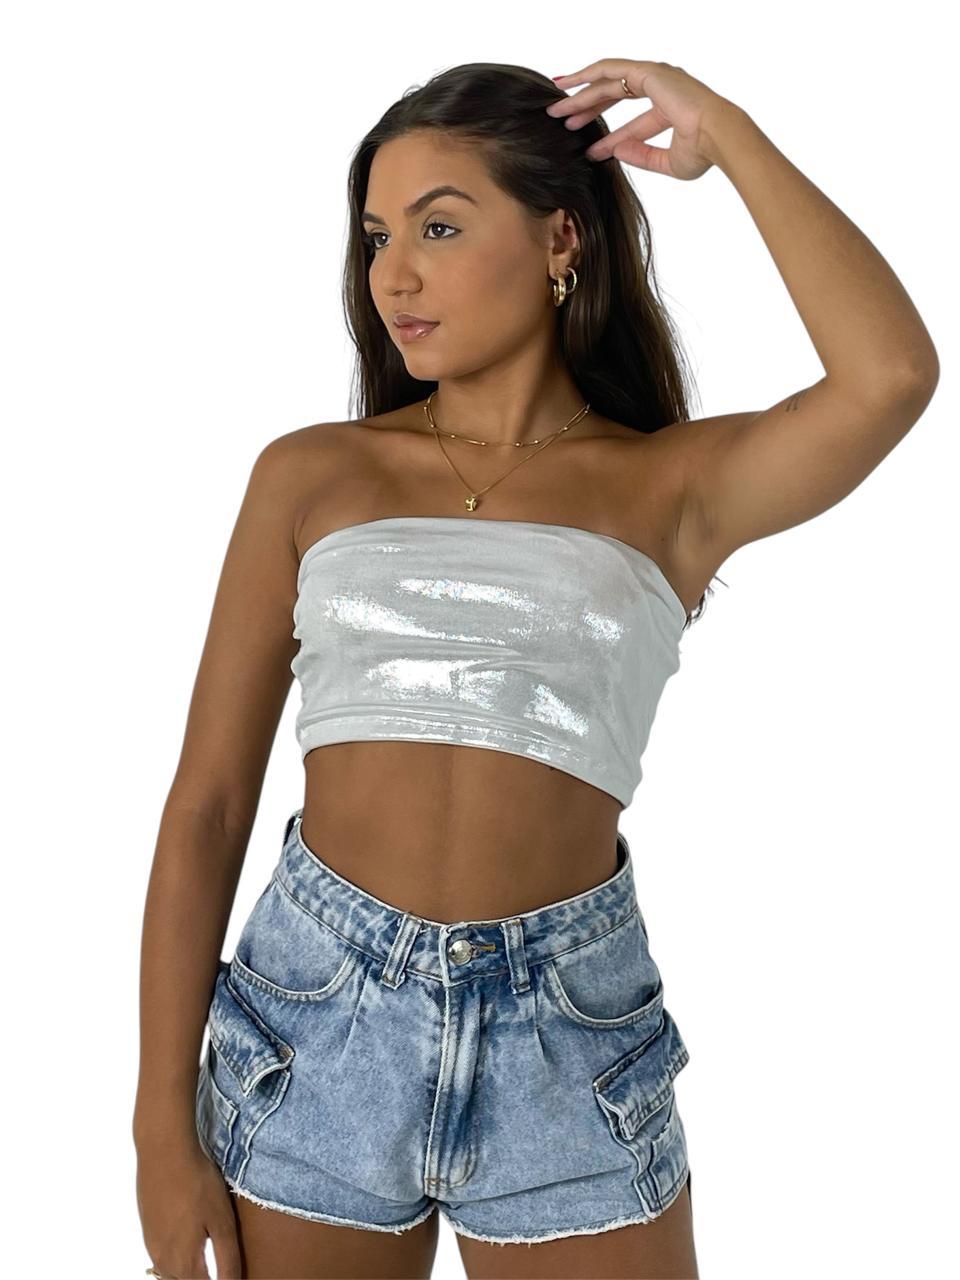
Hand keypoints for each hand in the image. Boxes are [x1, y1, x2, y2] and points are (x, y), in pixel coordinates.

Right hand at [137, 1139, 242, 1279]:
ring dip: (188, 1275)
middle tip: (222, 1270)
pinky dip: (177, 1261)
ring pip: (170, 1275)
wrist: (164, 1152)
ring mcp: (152, 1245)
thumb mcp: (222, 1221)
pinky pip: (162, 1258)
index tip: (232, 1278)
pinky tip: (189, 1246)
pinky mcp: (147, 1229)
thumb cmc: (197, 1184)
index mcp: (184, 1264)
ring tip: (207, 1266)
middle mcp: (163, 1261)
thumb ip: (227, 1259)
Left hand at [545, 59, 736, 179]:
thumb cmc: (702, 151)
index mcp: (670, 107)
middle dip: (587, 108)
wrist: (718, 136)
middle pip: (614, 95)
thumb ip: (642, 156)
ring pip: (607, 81)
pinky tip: (568, 83)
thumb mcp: (667, 162)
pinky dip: (587, 75)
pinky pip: (610, 69)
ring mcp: (655, 75)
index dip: (610, 139)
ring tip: (556, 107)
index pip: (633, 124)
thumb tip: (616, 153)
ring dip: (580, 93)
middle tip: (562, 120)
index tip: (589, 151)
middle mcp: (662, 86)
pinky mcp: (648, 71)